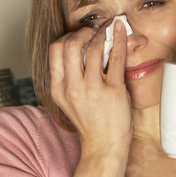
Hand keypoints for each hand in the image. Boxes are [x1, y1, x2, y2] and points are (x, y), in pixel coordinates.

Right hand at [48, 20, 132, 155]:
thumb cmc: (91, 121)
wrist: (104, 146)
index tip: (79, 36)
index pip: (55, 51)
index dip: (67, 37)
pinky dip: (119, 39)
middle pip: (69, 45)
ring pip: (93, 48)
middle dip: (82, 32)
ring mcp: (93, 90)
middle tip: (92, 32)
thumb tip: (83, 46)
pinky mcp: (113, 91)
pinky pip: (116, 57)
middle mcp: (72, 88)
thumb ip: (71, 76)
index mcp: (58, 89)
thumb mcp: (71, 99)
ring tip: (107, 31)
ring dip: (101, 34)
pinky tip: (120, 30)